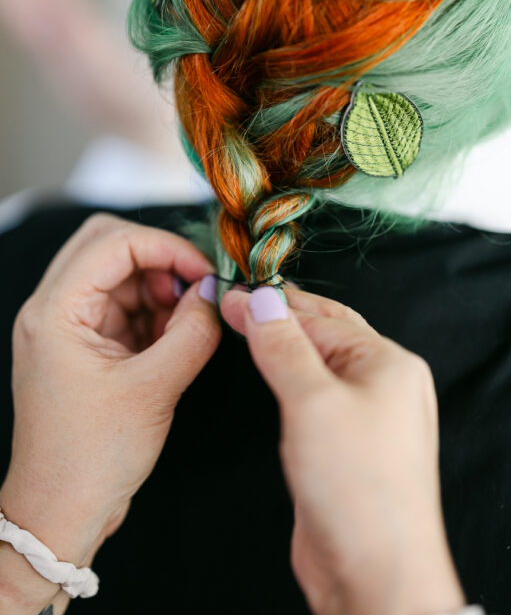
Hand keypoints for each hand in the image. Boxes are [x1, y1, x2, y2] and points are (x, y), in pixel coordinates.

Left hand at [0, 214, 219, 608]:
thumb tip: (215, 291)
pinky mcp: (85, 343)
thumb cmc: (92, 458)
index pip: (113, 242)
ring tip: (187, 323)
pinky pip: (124, 304)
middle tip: (194, 289)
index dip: (167, 247)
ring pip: (119, 273)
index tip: (206, 272)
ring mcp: (68, 324)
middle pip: (109, 244)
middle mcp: (54, 308)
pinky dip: (155, 311)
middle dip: (160, 259)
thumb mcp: (154, 390)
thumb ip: (193, 332)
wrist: (62, 509)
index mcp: (55, 311)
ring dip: (159, 287)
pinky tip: (175, 337)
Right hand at [221, 286, 465, 614]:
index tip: (228, 295)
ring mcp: (369, 415)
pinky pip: (319, 396)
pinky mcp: (350, 444)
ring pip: (322, 363)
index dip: (271, 305)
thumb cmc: (357, 489)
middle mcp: (385, 383)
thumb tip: (259, 300)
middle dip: (283, 314)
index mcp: (389, 363)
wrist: (377, 574)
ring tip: (248, 324)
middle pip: (328, 331)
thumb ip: (282, 346)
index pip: (320, 317)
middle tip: (238, 299)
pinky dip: (292, 377)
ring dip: (286, 343)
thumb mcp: (312, 402)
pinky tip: (272, 371)